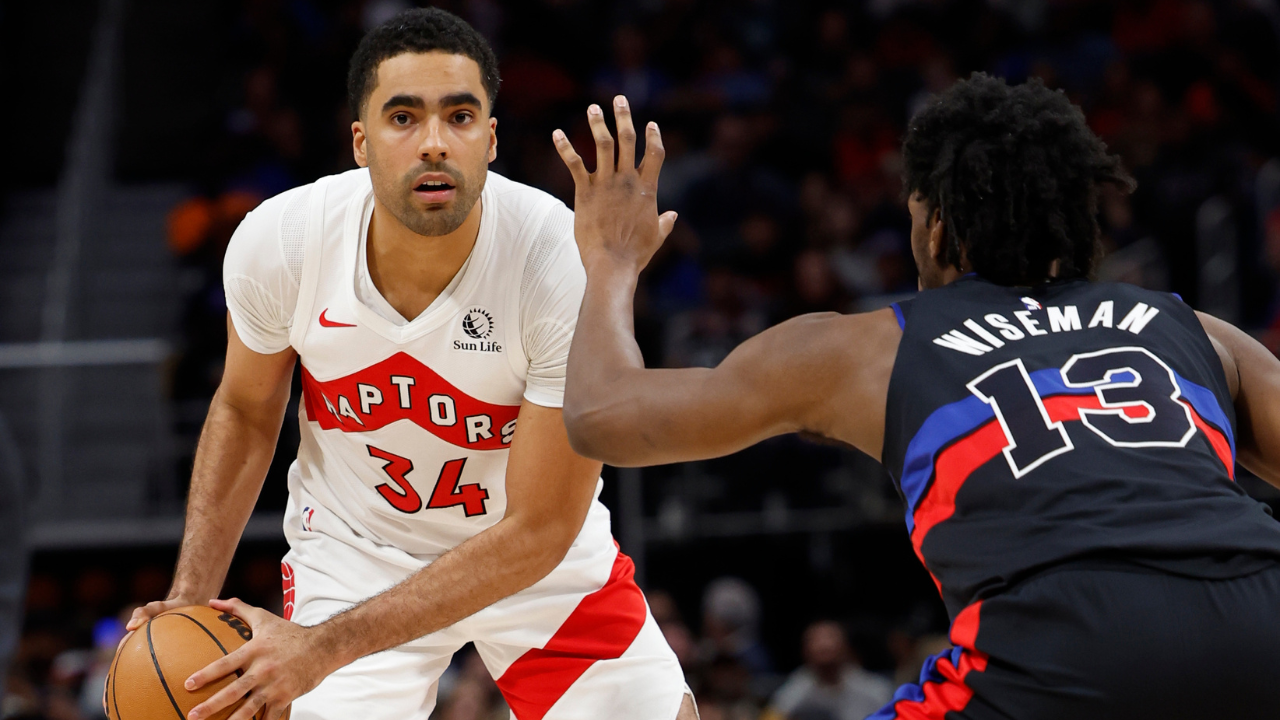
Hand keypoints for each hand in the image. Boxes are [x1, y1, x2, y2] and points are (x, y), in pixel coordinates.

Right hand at [108, 595, 207, 713]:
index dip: (110, 691)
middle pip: (132, 685)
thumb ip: (141, 613)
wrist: (188, 604)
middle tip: (122, 716)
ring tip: (153, 714)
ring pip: (155, 685)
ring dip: (153, 699)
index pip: (117, 674)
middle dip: (127, 701)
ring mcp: (161, 661)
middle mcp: (144, 660)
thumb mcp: (153, 608)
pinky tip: (188, 698)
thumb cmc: (167, 607)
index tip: (106, 707)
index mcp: (132, 651)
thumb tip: (130, 627)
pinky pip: (178, 675)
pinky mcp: (178, 661)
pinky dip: (179, 686)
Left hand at [185, 598, 331, 719]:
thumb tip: (213, 602)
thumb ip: (238, 609)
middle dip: (212, 705)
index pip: (226, 664)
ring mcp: (274, 685)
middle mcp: (263, 670)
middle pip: (233, 691)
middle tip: (193, 716)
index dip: (206, 674)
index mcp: (254, 651)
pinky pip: (270, 716)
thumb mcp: (264, 618)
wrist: (322, 646)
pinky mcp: (285, 697)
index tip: (188, 684)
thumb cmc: (290, 632)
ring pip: (250, 708)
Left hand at [552, 95, 677, 273]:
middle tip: (619, 99)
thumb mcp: (656, 237)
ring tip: (593, 108)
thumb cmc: (635, 254)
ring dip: (598, 124)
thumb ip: (664, 222)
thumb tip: (672, 216)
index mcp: (647, 189)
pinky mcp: (585, 191)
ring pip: (603, 144)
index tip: (650, 124)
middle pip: (628, 140)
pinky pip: (574, 163)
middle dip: (624, 117)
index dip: (653, 137)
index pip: (655, 154)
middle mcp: (628, 180)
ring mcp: (606, 183)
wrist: (612, 264)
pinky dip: (565, 147)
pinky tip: (556, 133)